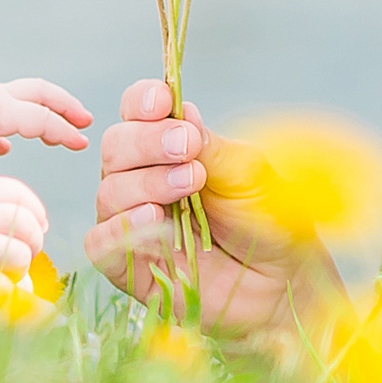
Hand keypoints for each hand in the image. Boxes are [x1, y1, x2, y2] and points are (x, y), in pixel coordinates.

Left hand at [0, 77, 93, 155]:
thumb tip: (8, 190)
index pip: (42, 118)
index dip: (66, 132)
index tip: (83, 144)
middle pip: (38, 93)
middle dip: (65, 105)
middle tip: (85, 120)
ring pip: (16, 101)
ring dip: (38, 114)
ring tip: (51, 135)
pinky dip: (7, 128)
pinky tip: (4, 147)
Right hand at [0, 176, 48, 310]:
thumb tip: (26, 223)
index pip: (19, 194)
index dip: (36, 210)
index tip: (39, 224)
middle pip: (28, 225)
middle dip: (35, 241)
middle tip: (25, 252)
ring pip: (22, 256)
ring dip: (20, 268)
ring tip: (4, 272)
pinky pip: (7, 288)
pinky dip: (10, 293)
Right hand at [84, 79, 317, 336]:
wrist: (283, 281)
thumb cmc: (268, 220)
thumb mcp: (248, 172)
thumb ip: (210, 145)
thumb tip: (179, 111)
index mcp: (168, 148)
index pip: (135, 111)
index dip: (141, 101)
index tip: (162, 101)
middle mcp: (142, 180)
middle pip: (114, 147)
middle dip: (146, 142)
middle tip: (188, 149)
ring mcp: (133, 222)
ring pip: (108, 192)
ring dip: (145, 183)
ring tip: (189, 185)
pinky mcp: (129, 267)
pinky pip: (99, 244)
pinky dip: (120, 228)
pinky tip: (154, 219)